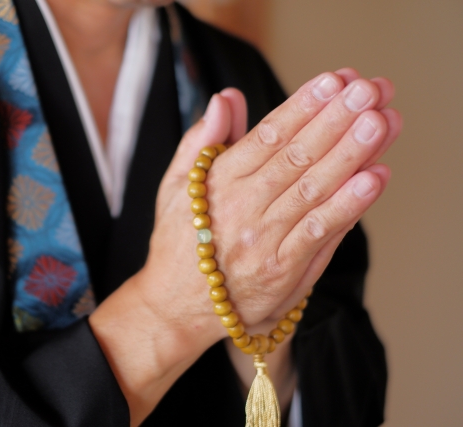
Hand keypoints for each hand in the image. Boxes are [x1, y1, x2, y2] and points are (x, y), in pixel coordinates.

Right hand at [89, 69, 401, 425]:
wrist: (176, 306)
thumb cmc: (178, 242)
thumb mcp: (175, 186)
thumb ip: (202, 142)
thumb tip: (226, 98)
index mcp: (217, 182)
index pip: (267, 136)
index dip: (302, 106)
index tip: (332, 81)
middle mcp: (242, 208)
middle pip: (296, 157)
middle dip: (335, 120)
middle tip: (368, 90)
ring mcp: (264, 240)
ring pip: (312, 190)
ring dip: (350, 155)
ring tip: (378, 123)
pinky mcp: (283, 271)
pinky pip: (319, 233)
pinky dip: (348, 206)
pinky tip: (374, 178)